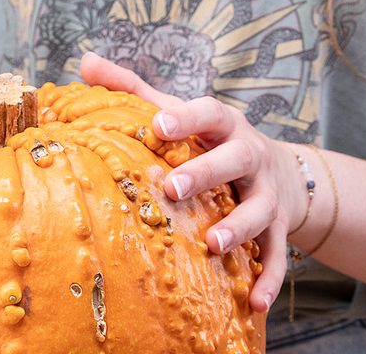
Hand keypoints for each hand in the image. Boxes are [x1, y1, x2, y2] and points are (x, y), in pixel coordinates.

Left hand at [81, 52, 305, 312]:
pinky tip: (253, 304)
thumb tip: (86, 61)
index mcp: (222, 126)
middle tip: (172, 188)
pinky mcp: (279, 228)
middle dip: (205, 173)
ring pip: (259, 210)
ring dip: (239, 227)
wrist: (279, 171)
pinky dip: (268, 279)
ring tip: (213, 245)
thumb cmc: (210, 140)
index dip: (184, 119)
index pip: (207, 113)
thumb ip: (134, 89)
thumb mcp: (179, 112)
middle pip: (233, 161)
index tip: (157, 126)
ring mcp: (267, 194)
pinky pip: (277, 255)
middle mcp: (249, 156)